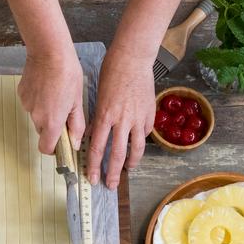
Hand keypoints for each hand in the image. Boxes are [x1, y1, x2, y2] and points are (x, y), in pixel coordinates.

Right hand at [18, 51, 84, 153]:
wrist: (49, 51)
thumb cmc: (67, 72)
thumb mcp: (77, 101)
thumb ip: (76, 125)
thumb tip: (75, 142)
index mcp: (52, 121)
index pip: (46, 148)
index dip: (54, 149)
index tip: (62, 143)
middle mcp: (36, 116)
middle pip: (43, 131)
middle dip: (52, 126)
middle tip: (64, 110)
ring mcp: (27, 105)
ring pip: (37, 116)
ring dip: (45, 111)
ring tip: (55, 93)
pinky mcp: (22, 94)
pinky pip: (31, 104)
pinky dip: (38, 100)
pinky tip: (46, 86)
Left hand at [86, 53, 155, 188]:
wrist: (132, 59)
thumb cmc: (111, 74)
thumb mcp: (98, 97)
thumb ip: (98, 119)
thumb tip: (94, 135)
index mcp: (104, 116)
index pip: (97, 148)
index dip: (94, 166)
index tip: (92, 177)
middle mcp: (121, 121)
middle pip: (116, 154)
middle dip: (112, 172)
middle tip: (109, 185)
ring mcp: (138, 118)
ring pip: (135, 148)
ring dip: (130, 163)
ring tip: (127, 170)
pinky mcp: (150, 114)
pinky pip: (145, 133)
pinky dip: (141, 141)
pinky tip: (138, 146)